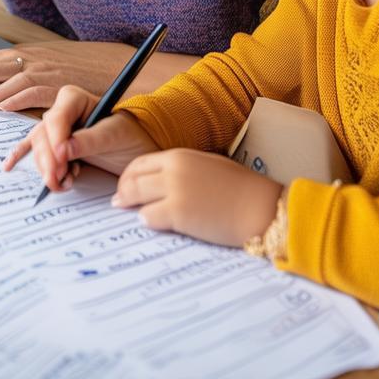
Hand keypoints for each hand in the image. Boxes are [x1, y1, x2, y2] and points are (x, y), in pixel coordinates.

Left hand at [0, 41, 144, 110]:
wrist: (116, 65)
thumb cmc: (81, 70)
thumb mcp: (48, 68)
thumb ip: (23, 76)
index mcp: (28, 55)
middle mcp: (34, 59)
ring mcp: (47, 71)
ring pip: (9, 73)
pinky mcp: (60, 85)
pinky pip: (34, 90)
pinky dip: (15, 96)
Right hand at [2, 85, 158, 188]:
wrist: (141, 147)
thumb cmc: (133, 135)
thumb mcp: (116, 137)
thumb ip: (89, 141)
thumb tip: (62, 151)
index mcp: (75, 99)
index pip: (56, 118)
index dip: (56, 140)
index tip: (62, 162)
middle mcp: (62, 111)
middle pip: (43, 136)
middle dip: (49, 160)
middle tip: (59, 180)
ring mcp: (57, 128)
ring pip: (39, 147)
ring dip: (46, 168)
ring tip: (64, 183)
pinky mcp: (56, 144)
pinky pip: (34, 149)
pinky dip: (22, 157)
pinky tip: (10, 166)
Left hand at [113, 150, 283, 247]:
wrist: (260, 207)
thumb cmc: (240, 188)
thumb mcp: (208, 166)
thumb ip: (183, 169)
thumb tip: (164, 180)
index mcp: (180, 156)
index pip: (141, 162)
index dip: (129, 175)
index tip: (125, 185)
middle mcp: (173, 170)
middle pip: (134, 179)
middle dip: (123, 191)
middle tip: (119, 201)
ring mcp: (175, 191)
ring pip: (136, 197)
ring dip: (132, 206)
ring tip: (131, 212)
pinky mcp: (178, 214)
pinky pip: (149, 217)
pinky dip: (147, 220)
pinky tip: (150, 223)